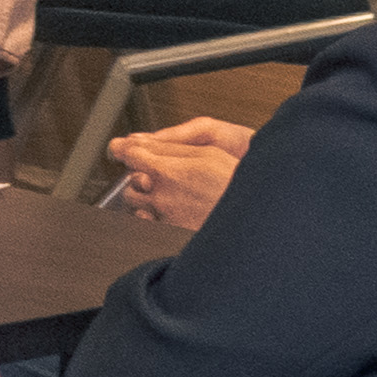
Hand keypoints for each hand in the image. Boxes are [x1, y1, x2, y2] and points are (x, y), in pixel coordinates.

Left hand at [106, 116, 251, 234]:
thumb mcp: (208, 153)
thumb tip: (141, 142)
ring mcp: (166, 218)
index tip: (122, 148)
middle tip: (153, 174)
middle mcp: (163, 197)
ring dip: (144, 199)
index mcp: (170, 172)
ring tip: (166, 195)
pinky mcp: (171, 234)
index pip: (131, 156)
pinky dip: (152, 217)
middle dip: (137, 177)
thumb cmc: (237, 184)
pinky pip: (148, 224)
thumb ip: (171, 148)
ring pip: (136, 207)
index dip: (125, 149)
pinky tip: (170, 211)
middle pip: (130, 184)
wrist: (254, 219)